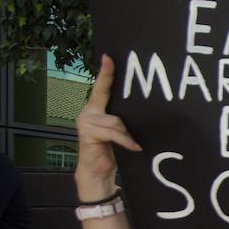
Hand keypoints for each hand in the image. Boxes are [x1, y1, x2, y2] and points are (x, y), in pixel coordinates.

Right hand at [75, 54, 141, 199]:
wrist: (98, 172)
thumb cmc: (111, 151)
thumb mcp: (119, 132)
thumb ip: (122, 120)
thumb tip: (142, 109)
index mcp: (96, 109)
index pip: (101, 87)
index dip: (105, 72)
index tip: (108, 57)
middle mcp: (88, 112)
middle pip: (105, 97)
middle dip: (113, 89)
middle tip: (114, 72)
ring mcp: (85, 121)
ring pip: (115, 120)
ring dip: (127, 134)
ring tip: (134, 144)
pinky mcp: (87, 133)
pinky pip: (113, 133)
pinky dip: (125, 141)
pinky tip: (134, 147)